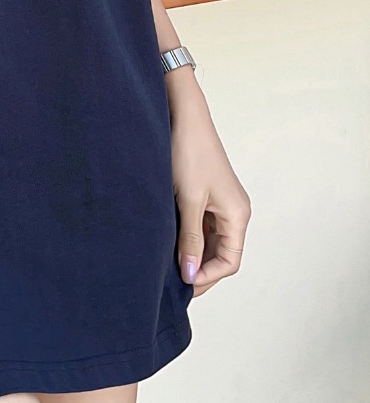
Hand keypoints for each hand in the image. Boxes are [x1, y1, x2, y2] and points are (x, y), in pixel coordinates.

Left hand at [168, 73, 251, 296]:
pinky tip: (167, 242)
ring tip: (166, 265)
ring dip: (191, 254)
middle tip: (171, 282)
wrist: (182, 117)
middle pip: (220, 254)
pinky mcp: (206, 196)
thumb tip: (190, 274)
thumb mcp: (188, 201)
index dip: (207, 277)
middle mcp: (233, 212)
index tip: (182, 285)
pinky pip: (200, 226)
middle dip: (198, 269)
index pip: (230, 262)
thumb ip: (190, 239)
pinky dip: (187, 237)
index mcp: (237, 215)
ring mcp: (220, 204)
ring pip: (209, 241)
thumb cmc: (188, 154)